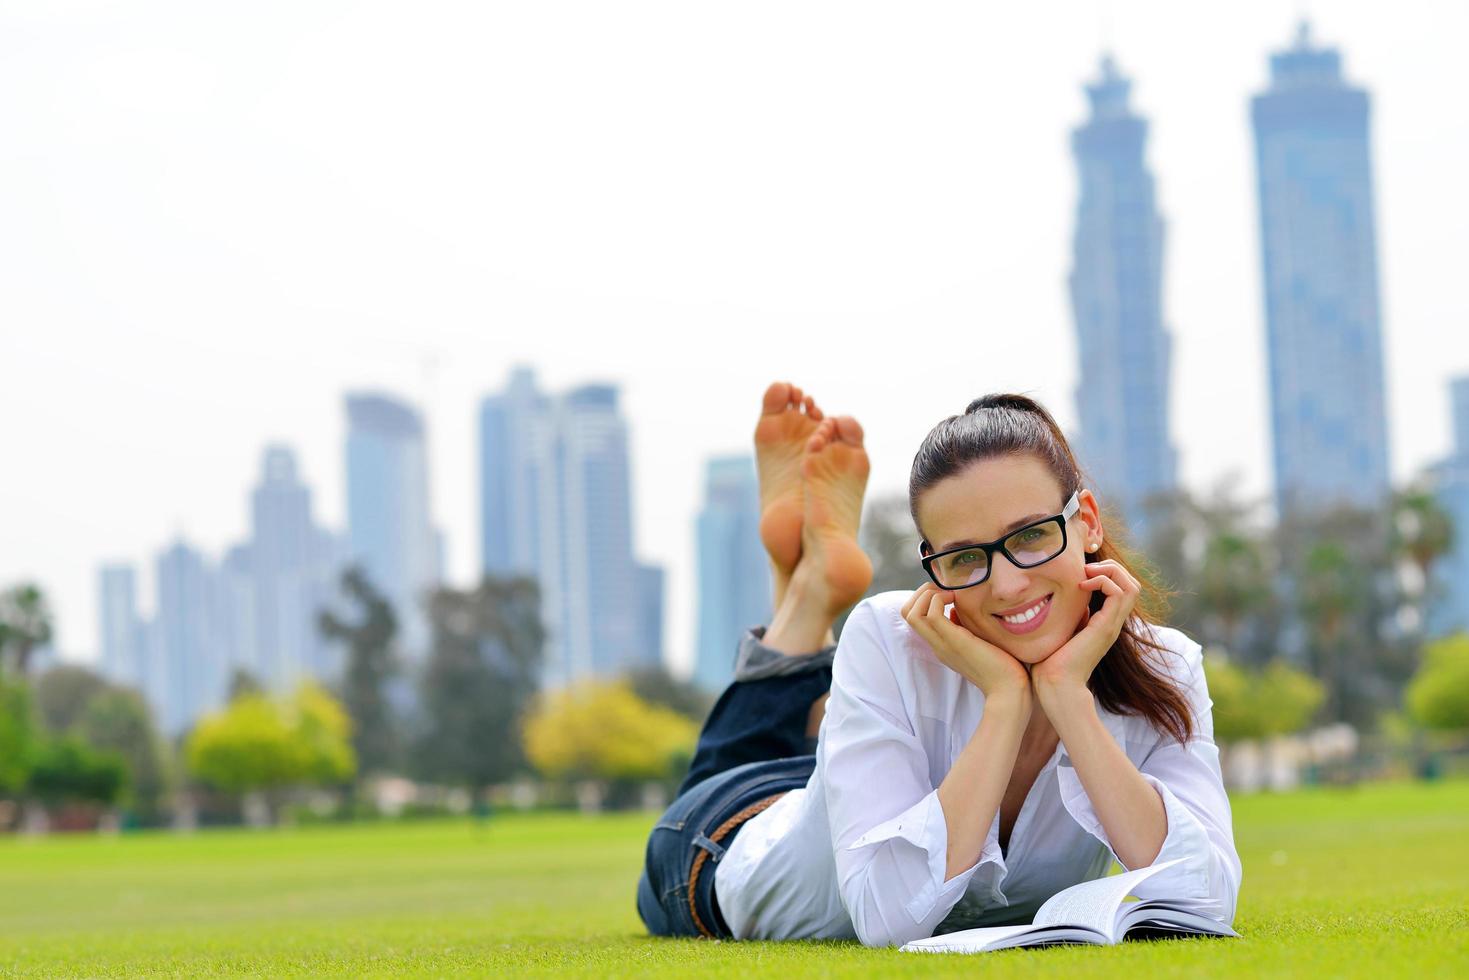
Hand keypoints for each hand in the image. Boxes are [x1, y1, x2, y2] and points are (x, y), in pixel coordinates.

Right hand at [901, 582, 1030, 701]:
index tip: (948, 591)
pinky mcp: (954, 641)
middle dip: (921, 591)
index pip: (915, 616)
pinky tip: (958, 598)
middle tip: (945, 588)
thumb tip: (954, 611)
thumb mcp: (978, 641)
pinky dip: (939, 599)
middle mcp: (937, 644)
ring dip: (928, 594)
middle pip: (907, 613)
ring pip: (912, 613)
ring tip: (950, 592)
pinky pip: (931, 614)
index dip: (925, 597)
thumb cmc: (1002, 666)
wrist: (1010, 689)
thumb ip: (964, 627)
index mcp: (942, 644)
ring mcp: (942, 643)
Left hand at [1030, 560, 1140, 699]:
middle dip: (1111, 567)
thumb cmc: (1049, 662)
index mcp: (1103, 622)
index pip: (1121, 588)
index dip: (1106, 572)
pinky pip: (1119, 593)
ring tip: (1086, 574)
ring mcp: (1111, 625)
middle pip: (1132, 584)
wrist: (1054, 685)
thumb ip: (1071, 617)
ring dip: (1110, 571)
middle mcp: (1112, 623)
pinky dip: (1103, 581)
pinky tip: (1081, 587)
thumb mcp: (1061, 631)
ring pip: (1131, 586)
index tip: (1080, 574)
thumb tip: (1071, 603)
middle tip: (1086, 569)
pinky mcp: (1105, 627)